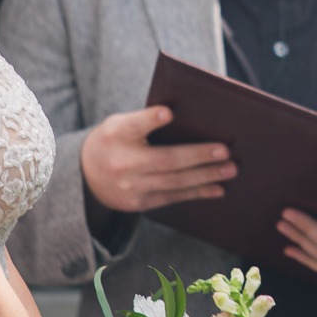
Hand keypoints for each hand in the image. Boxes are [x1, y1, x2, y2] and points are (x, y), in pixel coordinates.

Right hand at [80, 107, 235, 212]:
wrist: (85, 175)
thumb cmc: (115, 140)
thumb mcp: (119, 124)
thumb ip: (145, 120)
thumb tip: (189, 117)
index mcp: (116, 135)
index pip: (133, 126)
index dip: (150, 119)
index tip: (168, 112)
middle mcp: (121, 162)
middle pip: (165, 159)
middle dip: (198, 155)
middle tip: (225, 150)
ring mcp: (130, 187)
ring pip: (174, 182)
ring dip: (205, 176)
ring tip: (230, 169)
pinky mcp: (139, 203)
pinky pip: (172, 197)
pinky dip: (197, 192)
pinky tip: (217, 188)